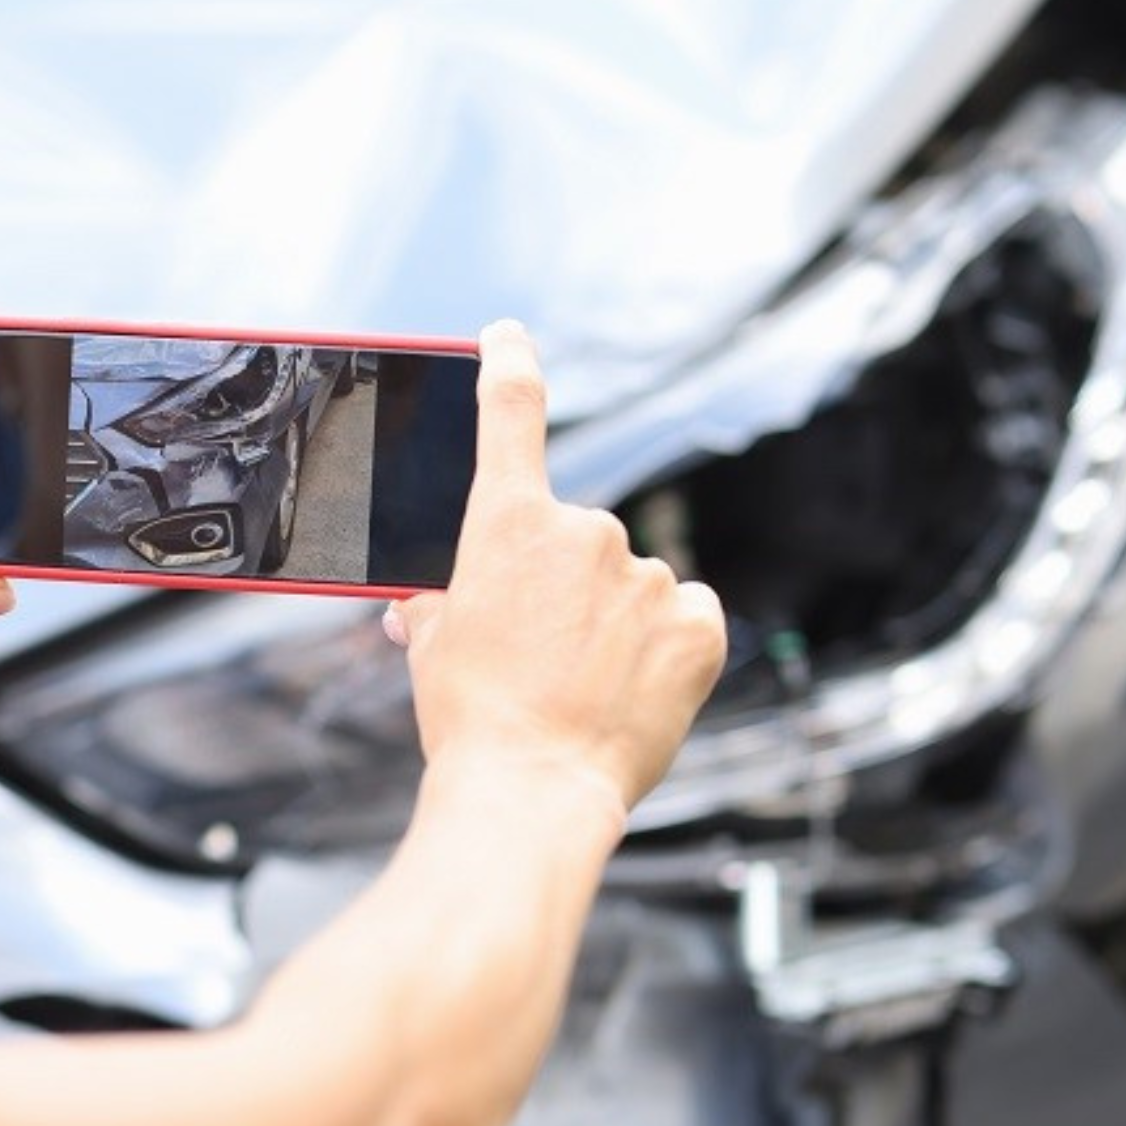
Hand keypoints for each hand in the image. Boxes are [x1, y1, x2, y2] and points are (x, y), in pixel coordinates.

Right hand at [385, 321, 725, 814]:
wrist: (530, 791)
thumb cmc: (469, 719)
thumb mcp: (433, 644)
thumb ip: (443, 600)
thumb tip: (427, 603)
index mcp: (507, 520)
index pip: (510, 410)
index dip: (509, 360)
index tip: (507, 334)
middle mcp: (585, 529)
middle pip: (577, 538)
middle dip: (561, 585)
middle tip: (540, 655)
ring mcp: (648, 575)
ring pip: (632, 584)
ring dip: (613, 621)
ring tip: (585, 687)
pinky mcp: (698, 623)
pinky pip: (686, 616)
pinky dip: (666, 646)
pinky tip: (635, 688)